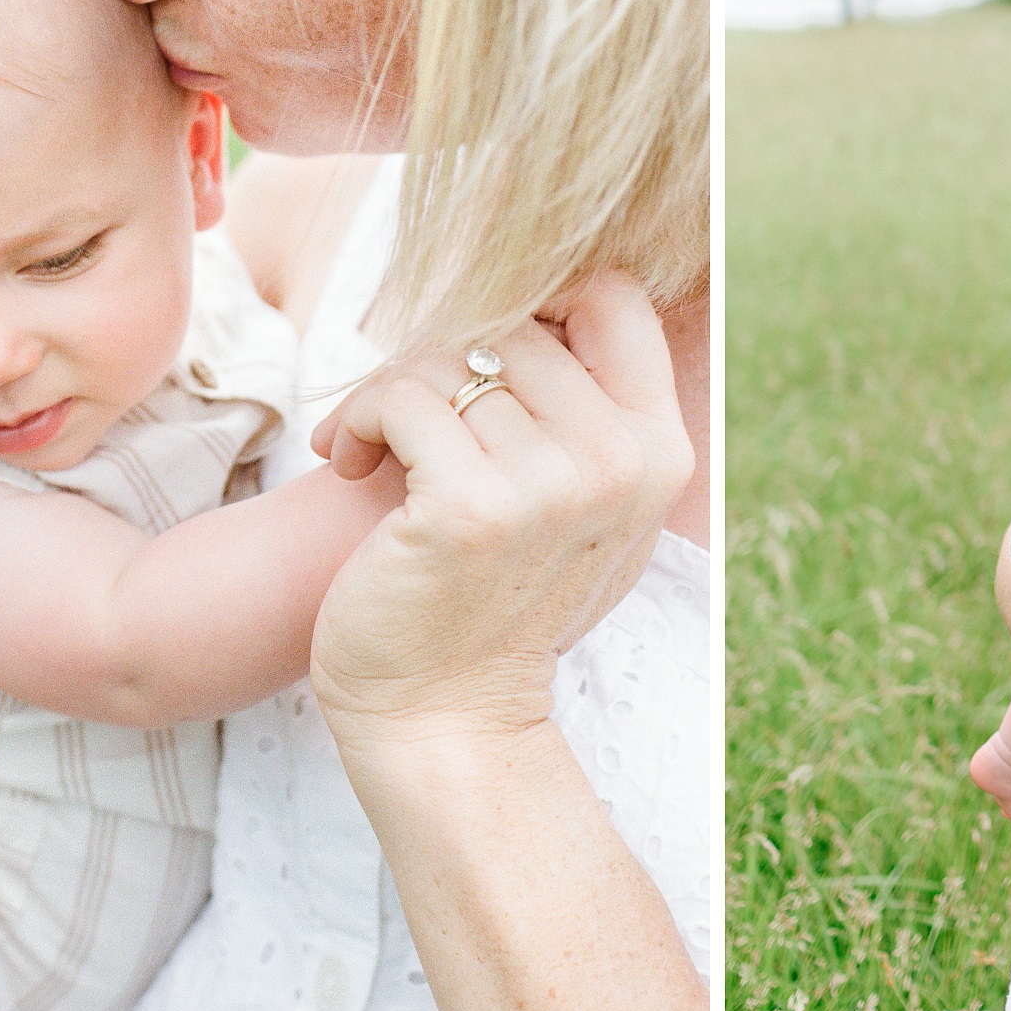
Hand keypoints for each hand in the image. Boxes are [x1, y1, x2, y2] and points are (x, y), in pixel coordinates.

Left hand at [307, 273, 694, 745]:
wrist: (446, 720)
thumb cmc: (494, 599)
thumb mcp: (581, 503)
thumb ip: (587, 408)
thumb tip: (546, 290)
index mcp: (658, 449)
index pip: (615, 295)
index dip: (540, 299)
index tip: (484, 357)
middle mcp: (619, 460)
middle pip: (512, 322)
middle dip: (440, 357)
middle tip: (406, 418)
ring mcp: (549, 485)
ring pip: (447, 358)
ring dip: (390, 393)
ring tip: (376, 447)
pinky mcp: (469, 507)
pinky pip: (400, 398)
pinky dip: (359, 420)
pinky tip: (352, 463)